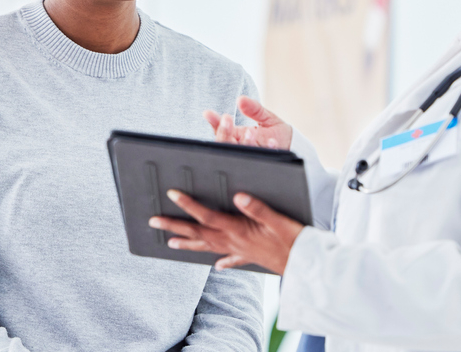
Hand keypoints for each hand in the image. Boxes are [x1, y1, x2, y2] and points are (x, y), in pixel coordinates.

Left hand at [149, 189, 303, 274]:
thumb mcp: (278, 220)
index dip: (188, 204)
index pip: (207, 215)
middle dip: (175, 226)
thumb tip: (237, 195)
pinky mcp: (251, 258)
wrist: (308, 266)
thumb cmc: (295, 241)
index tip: (171, 194)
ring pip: (208, 247)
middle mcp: (234, 242)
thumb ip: (257, 207)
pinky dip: (222, 262)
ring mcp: (240, 251)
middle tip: (153, 221)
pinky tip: (217, 267)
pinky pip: (230, 260)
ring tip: (170, 243)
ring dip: (188, 243)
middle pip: (199, 233)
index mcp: (238, 230)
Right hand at [202, 96, 293, 150]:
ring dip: (244, 142)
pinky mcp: (267, 162)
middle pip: (224, 144)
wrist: (294, 146)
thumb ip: (254, 108)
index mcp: (238, 136)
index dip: (214, 123)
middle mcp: (241, 147)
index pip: (220, 130)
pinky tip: (273, 141)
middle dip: (224, 132)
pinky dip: (268, 149)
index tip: (209, 113)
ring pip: (241, 153)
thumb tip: (241, 99)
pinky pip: (264, 158)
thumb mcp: (265, 116)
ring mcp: (253, 156)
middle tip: (227, 119)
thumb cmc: (277, 132)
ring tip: (251, 131)